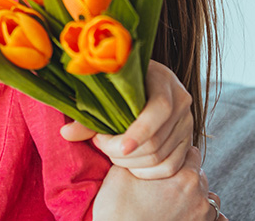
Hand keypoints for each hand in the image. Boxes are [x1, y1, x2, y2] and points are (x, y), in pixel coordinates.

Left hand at [61, 60, 192, 178]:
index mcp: (163, 81)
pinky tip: (130, 165)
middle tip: (101, 143)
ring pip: (161, 157)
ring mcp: (188, 123)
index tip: (118, 148)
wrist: (145, 82)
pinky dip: (147, 173)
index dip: (139, 132)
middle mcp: (182, 102)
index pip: (158, 110)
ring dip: (131, 163)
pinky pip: (171, 167)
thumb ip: (88, 116)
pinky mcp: (188, 141)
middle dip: (122, 152)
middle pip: (156, 141)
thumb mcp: (106, 92)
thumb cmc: (121, 85)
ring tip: (112, 150)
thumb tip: (66, 133)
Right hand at [93, 146, 225, 220]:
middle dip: (185, 175)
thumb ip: (137, 153)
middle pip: (198, 174)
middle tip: (165, 182)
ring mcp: (203, 215)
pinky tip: (190, 213)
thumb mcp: (121, 172)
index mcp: (184, 175)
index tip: (164, 161)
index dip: (174, 155)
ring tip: (176, 200)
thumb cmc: (118, 208)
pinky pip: (218, 219)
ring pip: (208, 196)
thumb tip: (133, 140)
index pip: (190, 153)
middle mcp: (198, 193)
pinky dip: (205, 214)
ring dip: (196, 194)